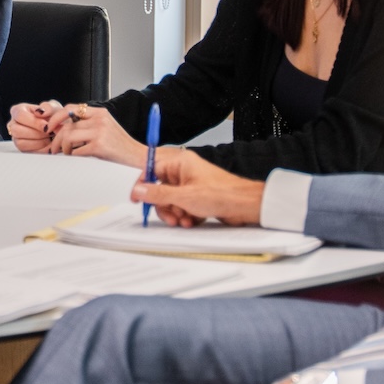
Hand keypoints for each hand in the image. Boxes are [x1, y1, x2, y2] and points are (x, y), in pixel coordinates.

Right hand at [7, 101, 63, 152]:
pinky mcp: (22, 149)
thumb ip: (49, 107)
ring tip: (50, 139)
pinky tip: (49, 145)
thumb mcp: (53, 107)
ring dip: (38, 142)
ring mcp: (16, 138)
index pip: (20, 115)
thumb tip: (41, 112)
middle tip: (50, 133)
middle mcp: (13, 124)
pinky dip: (40, 150)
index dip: (34, 122)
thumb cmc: (53, 116)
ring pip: (20, 143)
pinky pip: (27, 152)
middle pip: (17, 130)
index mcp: (18, 110)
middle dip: (36, 133)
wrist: (57, 128)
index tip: (46, 126)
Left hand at [49, 104, 148, 165]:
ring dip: (62, 148)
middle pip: (66, 125)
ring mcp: (100, 132)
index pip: (71, 108)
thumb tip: (63, 128)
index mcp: (101, 113)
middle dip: (56, 138)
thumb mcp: (106, 128)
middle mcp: (100, 120)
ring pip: (68, 136)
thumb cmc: (121, 147)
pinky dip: (71, 156)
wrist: (140, 158)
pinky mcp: (99, 146)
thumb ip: (88, 125)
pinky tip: (76, 159)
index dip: (56, 117)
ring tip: (66, 154)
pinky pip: (75, 151)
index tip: (50, 127)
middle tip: (53, 148)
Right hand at [132, 148, 264, 226]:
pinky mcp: (198, 197)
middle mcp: (185, 172)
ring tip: (185, 220)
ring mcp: (192, 185)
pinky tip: (194, 220)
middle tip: (171, 217)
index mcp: (180, 163)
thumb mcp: (183, 196)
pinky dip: (186, 216)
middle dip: (164, 206)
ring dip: (176, 213)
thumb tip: (139, 190)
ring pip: (172, 201)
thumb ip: (157, 194)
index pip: (152, 170)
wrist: (245, 205)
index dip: (143, 185)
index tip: (137, 199)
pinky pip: (183, 207)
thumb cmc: (222, 194)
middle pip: (161, 190)